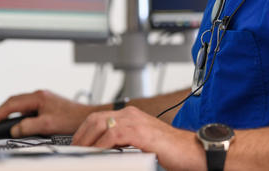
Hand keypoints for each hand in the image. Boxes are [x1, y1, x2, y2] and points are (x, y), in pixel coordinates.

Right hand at [0, 89, 93, 136]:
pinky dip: (18, 113)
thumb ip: (29, 127)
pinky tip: (17, 121)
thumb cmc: (72, 118)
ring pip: (20, 104)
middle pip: (14, 101)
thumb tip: (15, 129)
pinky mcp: (47, 104)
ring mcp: (43, 99)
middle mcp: (39, 95)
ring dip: (9, 112)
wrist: (87, 117)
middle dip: (0, 111)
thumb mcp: (48, 125)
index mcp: (38, 97)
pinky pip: (27, 107)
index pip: (12, 104)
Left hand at [72, 106, 203, 170]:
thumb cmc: (171, 150)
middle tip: (75, 150)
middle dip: (81, 135)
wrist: (193, 151)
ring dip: (88, 140)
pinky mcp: (141, 132)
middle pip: (96, 119)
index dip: (84, 131)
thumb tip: (104, 151)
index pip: (99, 118)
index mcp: (131, 115)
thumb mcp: (141, 143)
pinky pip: (114, 134)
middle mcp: (131, 114)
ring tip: (82, 153)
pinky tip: (97, 154)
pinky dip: (101, 145)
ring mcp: (136, 121)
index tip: (77, 144)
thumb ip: (123, 143)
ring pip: (101, 124)